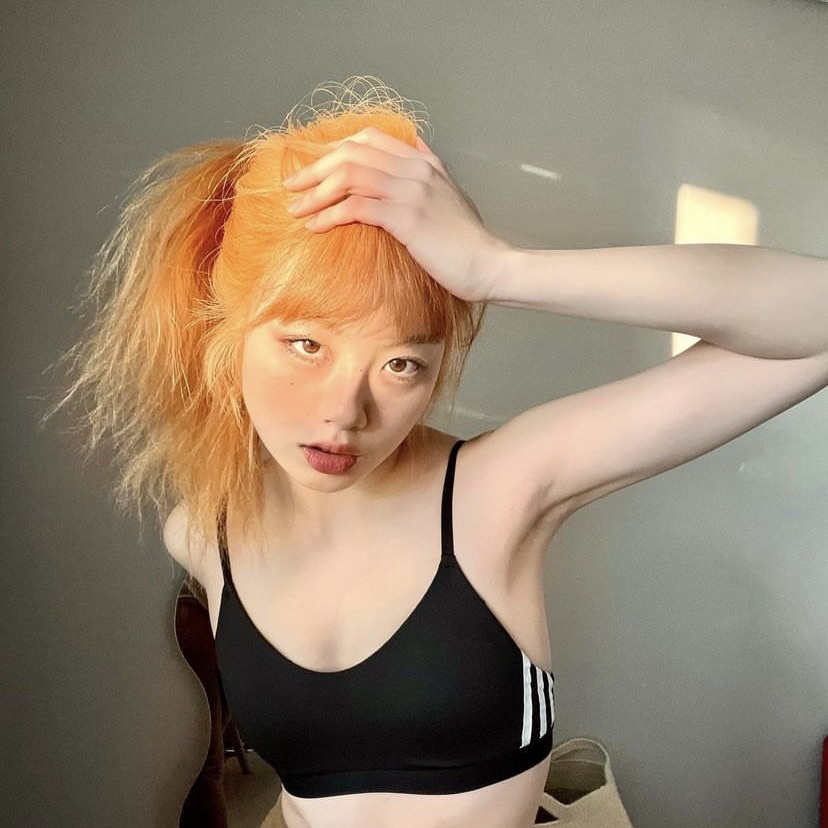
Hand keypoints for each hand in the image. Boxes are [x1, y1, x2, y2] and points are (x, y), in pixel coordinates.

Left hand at [282, 126, 509, 301]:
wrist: (489, 265)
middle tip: (292, 186)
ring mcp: (412, 191)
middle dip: (315, 168)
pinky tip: (316, 227)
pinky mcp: (407, 218)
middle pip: (352, 152)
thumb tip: (417, 146)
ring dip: (316, 192)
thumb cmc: (467, 242)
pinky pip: (357, 208)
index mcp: (424, 161)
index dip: (335, 149)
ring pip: (350, 176)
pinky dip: (330, 215)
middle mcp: (416, 168)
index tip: (314, 168)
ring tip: (296, 209)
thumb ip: (431, 170)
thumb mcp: (451, 196)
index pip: (369, 138)